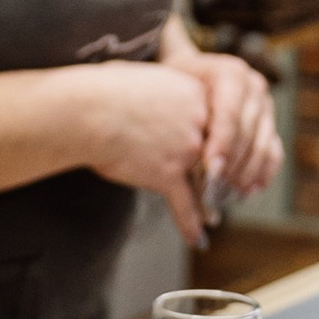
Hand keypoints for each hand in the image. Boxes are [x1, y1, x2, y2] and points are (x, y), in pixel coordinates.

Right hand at [81, 60, 215, 243]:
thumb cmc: (104, 89)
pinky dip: (191, 225)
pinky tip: (197, 240)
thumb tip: (148, 92)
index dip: (218, 143)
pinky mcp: (168, 174)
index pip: (214, 123)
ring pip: (205, 183)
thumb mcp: (145, 79)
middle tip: (228, 190)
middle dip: (220, 176)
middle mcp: (199, 122)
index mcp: (196, 95)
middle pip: (216, 155)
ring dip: (210, 205)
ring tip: (213, 218)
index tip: (220, 154)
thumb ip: (161, 90)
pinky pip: (186, 205)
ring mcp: (187, 150)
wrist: (89, 109)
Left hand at [182, 50, 282, 217]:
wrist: (188, 74)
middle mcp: (253, 87)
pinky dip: (264, 172)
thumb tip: (189, 149)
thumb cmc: (174, 84)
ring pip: (263, 144)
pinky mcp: (269, 124)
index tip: (210, 169)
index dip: (222, 143)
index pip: (230, 112)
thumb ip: (182, 111)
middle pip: (248, 131)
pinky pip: (274, 151)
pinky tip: (251, 190)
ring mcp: (265, 106)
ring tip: (230, 194)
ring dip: (247, 172)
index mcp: (231, 73)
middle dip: (232, 163)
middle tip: (217, 188)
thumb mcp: (171, 87)